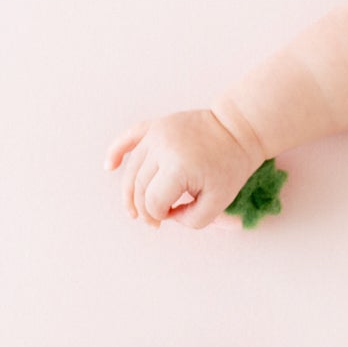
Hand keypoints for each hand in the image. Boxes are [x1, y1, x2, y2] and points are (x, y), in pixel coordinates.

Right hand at [104, 108, 259, 228]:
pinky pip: (129, 137)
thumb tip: (168, 215)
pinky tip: (109, 166)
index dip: (157, 216)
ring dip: (130, 191)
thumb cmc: (231, 165)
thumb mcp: (220, 201)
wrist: (237, 129)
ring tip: (134, 209)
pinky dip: (116, 152)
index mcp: (179, 167)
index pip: (154, 201)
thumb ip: (193, 218)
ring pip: (133, 169)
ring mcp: (156, 134)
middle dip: (143, 208)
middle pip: (140, 187)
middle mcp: (162, 148)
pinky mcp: (156, 125)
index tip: (168, 219)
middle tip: (153, 221)